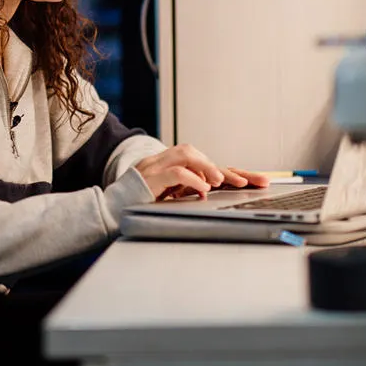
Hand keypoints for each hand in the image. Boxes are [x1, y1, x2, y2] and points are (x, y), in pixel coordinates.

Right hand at [133, 145, 271, 200]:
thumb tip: (207, 192)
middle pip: (198, 155)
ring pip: (186, 155)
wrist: (106, 210)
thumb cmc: (135, 206)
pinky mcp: (147, 178)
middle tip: (254, 181)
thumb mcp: (166, 199)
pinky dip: (191, 179)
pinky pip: (173, 172)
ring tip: (223, 181)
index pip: (205, 165)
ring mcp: (154, 167)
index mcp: (170, 167)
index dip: (232, 172)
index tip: (259, 182)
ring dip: (208, 167)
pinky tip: (204, 189)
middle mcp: (162, 162)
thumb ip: (184, 192)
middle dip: (229, 169)